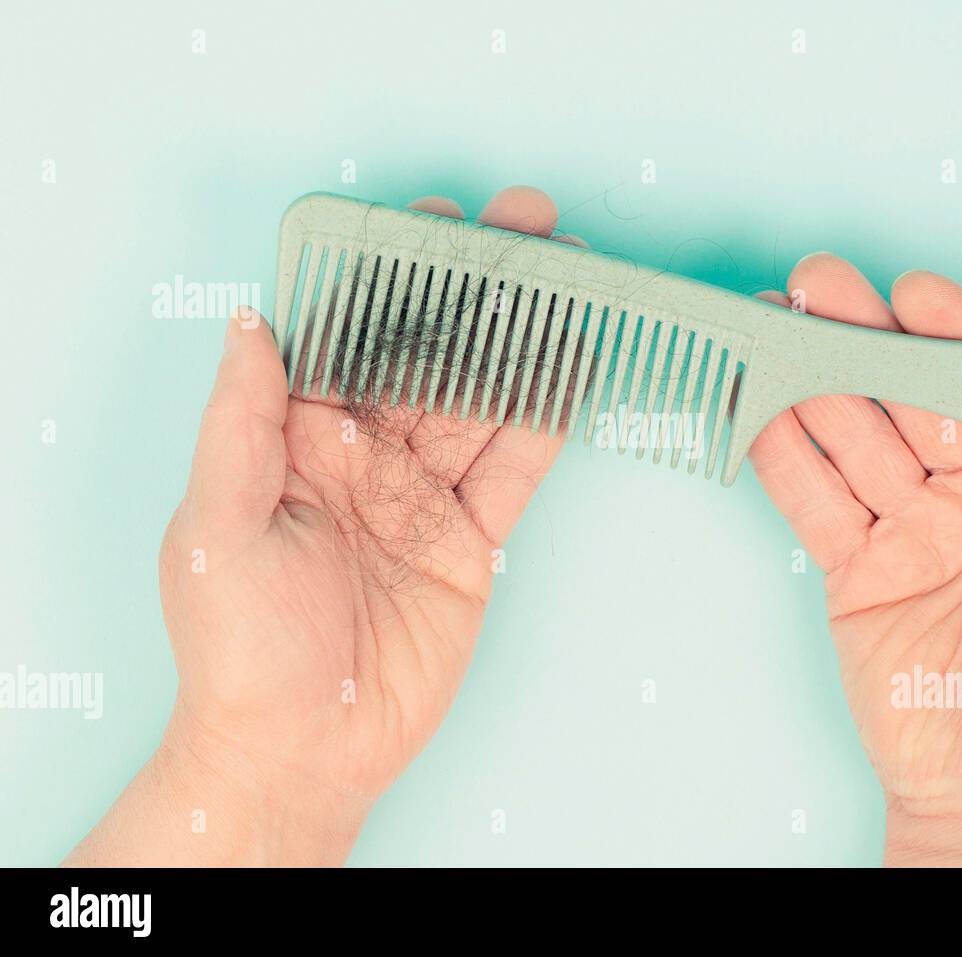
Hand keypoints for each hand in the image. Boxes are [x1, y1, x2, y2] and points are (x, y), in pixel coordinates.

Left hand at [67, 186, 579, 864]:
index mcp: (297, 440)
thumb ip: (241, 422)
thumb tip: (249, 321)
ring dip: (523, 340)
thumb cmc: (239, 646)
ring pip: (481, 400)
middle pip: (430, 355)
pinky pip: (513, 468)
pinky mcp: (470, 539)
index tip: (427, 223)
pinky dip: (545, 421)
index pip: (348, 336)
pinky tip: (574, 368)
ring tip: (568, 278)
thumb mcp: (216, 526)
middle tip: (525, 227)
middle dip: (476, 291)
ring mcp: (422, 495)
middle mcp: (365, 456)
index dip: (387, 277)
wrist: (302, 750)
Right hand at [749, 257, 961, 865]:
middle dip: (870, 338)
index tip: (917, 296)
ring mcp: (910, 529)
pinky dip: (781, 457)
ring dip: (814, 380)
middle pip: (917, 399)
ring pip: (856, 438)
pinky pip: (813, 502)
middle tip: (822, 283)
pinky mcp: (855, 568)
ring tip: (775, 323)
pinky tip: (755, 408)